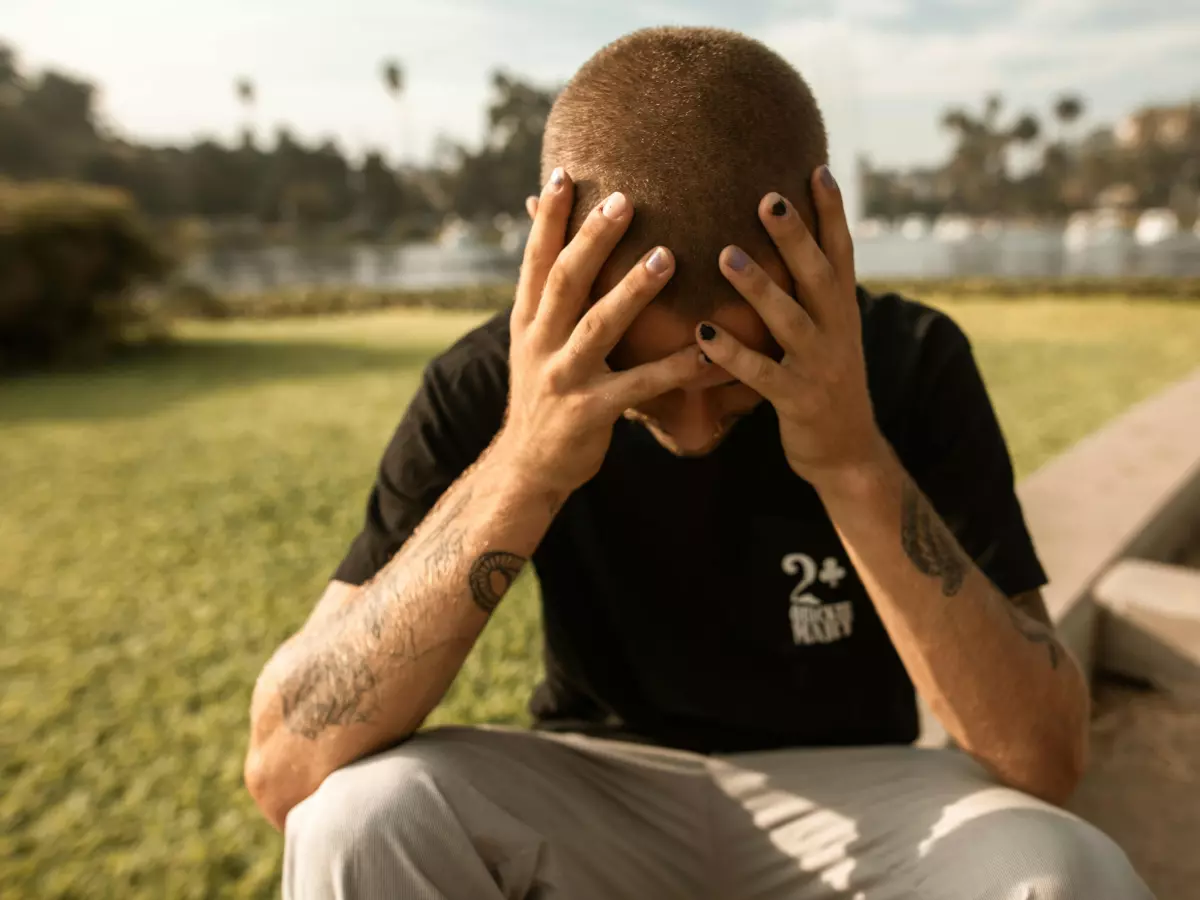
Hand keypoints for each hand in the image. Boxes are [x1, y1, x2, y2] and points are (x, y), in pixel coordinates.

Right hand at [496, 169, 706, 496]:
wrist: (527, 467)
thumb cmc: (544, 395)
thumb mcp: (534, 342)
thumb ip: (547, 298)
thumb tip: (543, 246)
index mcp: (527, 321)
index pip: (535, 260)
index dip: (547, 219)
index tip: (562, 175)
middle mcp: (539, 343)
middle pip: (566, 281)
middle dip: (593, 239)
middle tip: (625, 199)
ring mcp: (562, 378)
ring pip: (598, 327)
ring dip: (632, 290)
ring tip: (668, 257)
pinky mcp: (588, 413)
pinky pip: (636, 387)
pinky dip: (670, 368)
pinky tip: (703, 352)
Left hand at [695, 166, 886, 490]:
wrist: (848, 454)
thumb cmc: (823, 383)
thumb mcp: (827, 333)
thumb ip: (809, 294)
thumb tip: (789, 245)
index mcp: (843, 310)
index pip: (841, 252)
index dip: (832, 212)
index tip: (817, 168)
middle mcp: (838, 331)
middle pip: (817, 275)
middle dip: (795, 236)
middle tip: (768, 198)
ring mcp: (820, 366)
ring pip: (789, 319)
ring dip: (758, 286)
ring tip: (724, 254)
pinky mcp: (798, 400)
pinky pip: (761, 374)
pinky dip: (731, 353)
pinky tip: (701, 333)